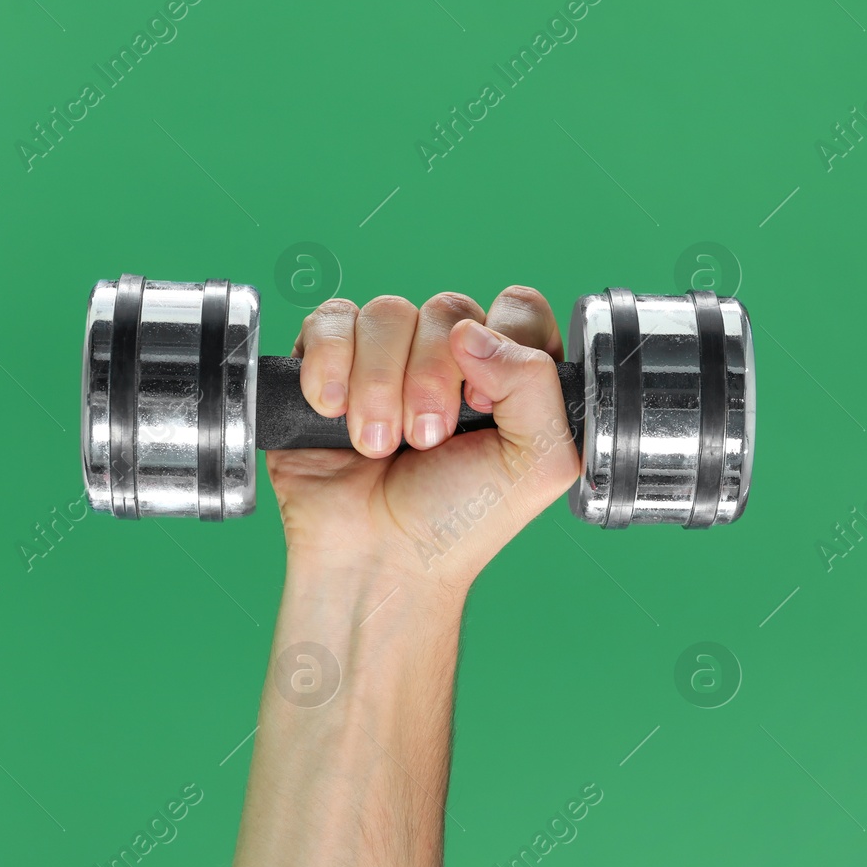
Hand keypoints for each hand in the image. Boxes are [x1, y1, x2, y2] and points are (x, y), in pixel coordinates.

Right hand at [265, 285, 580, 588]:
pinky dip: (330, 365)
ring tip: (376, 445)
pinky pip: (329, 320)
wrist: (374, 559)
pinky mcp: (329, 364)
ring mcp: (387, 358)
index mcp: (508, 375)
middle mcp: (449, 359)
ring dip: (378, 386)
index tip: (482, 406)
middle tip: (425, 442)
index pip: (516, 307)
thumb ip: (538, 384)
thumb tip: (471, 331)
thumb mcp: (537, 464)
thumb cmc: (458, 521)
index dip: (501, 345)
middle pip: (447, 309)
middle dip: (431, 380)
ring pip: (386, 313)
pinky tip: (332, 413)